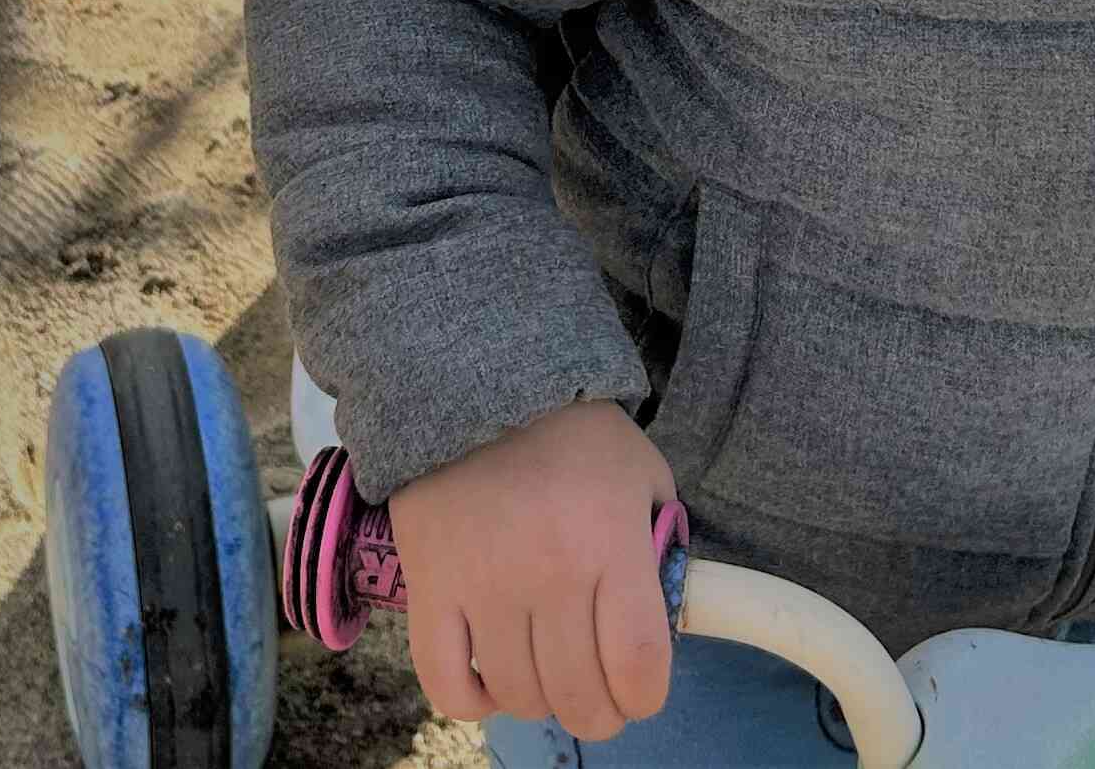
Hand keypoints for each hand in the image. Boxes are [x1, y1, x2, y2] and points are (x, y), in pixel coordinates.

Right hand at [386, 399, 677, 739]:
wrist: (476, 382)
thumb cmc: (573, 433)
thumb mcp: (643, 473)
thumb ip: (660, 543)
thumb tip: (666, 614)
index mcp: (609, 540)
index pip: (638, 664)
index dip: (645, 697)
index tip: (641, 691)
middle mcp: (548, 571)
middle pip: (579, 695)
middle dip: (600, 712)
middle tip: (599, 695)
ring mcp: (482, 583)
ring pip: (519, 695)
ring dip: (541, 699)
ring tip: (548, 670)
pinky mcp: (428, 586)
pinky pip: (447, 684)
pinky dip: (474, 699)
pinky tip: (493, 678)